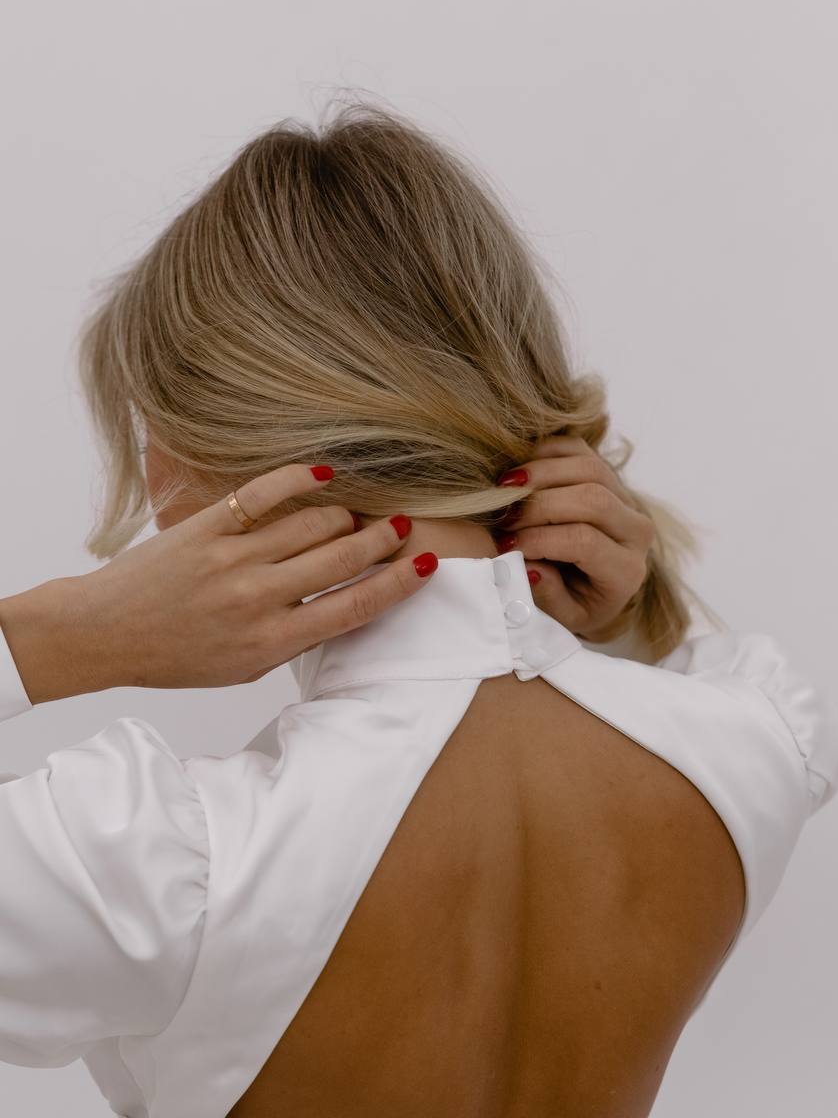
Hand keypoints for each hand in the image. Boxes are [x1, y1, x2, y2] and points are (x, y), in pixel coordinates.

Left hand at [0, 464, 437, 700]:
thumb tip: (346, 602)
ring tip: (354, 517)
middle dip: (382, 540)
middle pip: (343, 558)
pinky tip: (324, 474)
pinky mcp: (207, 524)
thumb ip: (296, 638)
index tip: (427, 564)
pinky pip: (264, 493)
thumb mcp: (244, 667)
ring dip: (345, 516)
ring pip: (313, 522)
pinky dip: (300, 478)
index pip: (354, 607)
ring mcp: (232, 557)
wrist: (106, 633)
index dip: (398, 583)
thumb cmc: (178, 655)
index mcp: (271, 642)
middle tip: (400, 527)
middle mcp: (258, 598)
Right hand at [493, 436, 653, 642]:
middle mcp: (636, 530)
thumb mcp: (564, 617)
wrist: (598, 585)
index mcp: (626, 570)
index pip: (585, 541)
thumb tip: (529, 565)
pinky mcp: (609, 475)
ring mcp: (626, 497)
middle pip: (591, 498)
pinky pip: (580, 450)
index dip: (539, 538)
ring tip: (504, 488)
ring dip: (540, 473)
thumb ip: (548, 598)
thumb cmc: (575, 602)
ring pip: (589, 467)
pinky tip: (519, 473)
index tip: (505, 545)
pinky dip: (546, 452)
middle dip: (538, 504)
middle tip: (503, 517)